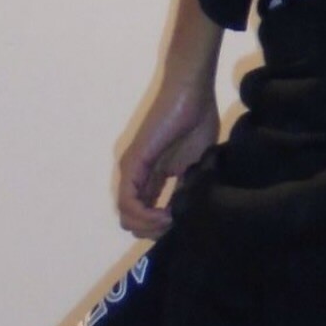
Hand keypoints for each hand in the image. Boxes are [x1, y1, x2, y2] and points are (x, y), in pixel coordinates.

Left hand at [116, 79, 217, 239]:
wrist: (191, 92)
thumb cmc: (197, 118)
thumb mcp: (198, 163)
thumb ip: (189, 188)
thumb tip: (189, 216)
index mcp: (153, 178)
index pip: (147, 216)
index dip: (163, 229)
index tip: (184, 226)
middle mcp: (137, 178)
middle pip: (133, 222)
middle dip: (155, 232)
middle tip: (177, 227)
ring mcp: (132, 171)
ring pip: (127, 217)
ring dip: (150, 228)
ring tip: (172, 221)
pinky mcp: (133, 163)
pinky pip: (129, 202)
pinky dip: (146, 216)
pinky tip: (166, 214)